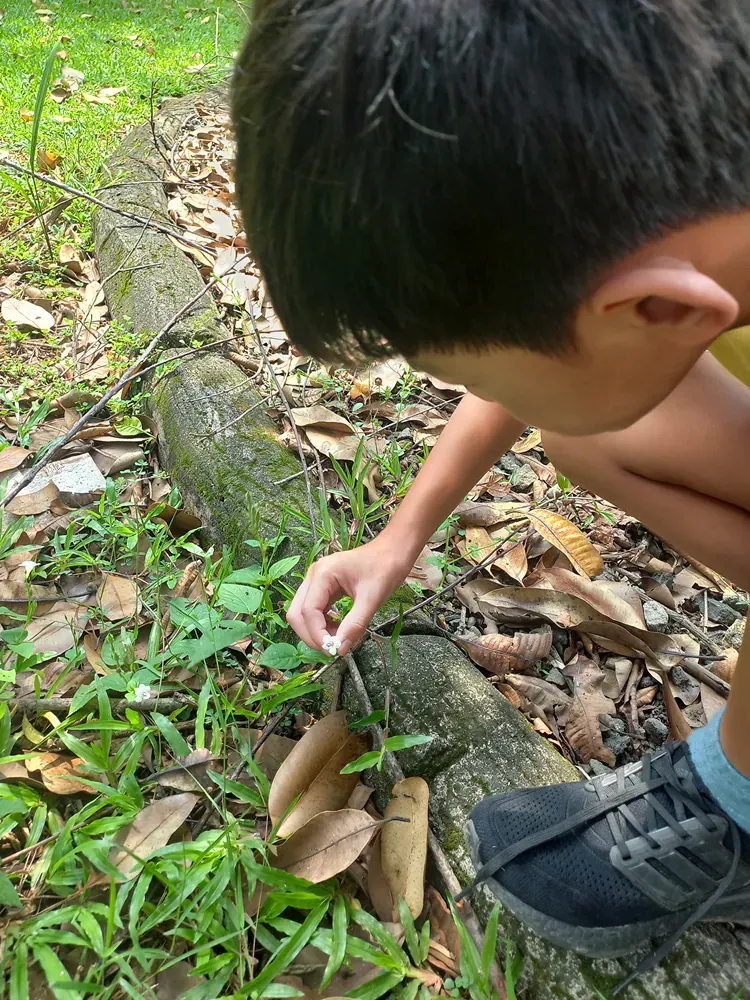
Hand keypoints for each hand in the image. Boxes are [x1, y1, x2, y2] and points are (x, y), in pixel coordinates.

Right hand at [287, 537, 412, 654]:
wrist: (393, 551)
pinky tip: (338, 629)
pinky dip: (322, 624)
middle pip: (297, 613)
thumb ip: (355, 624)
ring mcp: (316, 581)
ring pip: (302, 613)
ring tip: (338, 639)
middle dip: (311, 635)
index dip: (317, 634)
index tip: (333, 650)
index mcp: (323, 573)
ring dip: (315, 631)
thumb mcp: (372, 598)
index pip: (308, 611)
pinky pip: (313, 610)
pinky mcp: (323, 587)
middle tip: (333, 648)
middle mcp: (313, 576)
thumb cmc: (385, 568)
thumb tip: (340, 649)